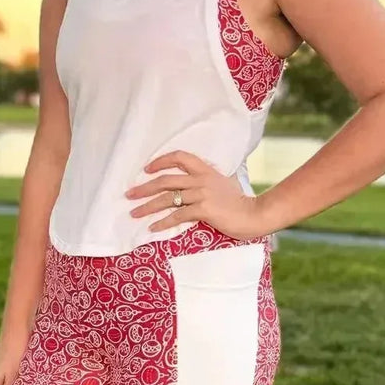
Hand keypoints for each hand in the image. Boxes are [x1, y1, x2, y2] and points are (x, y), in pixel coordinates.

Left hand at [124, 151, 265, 239]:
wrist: (255, 214)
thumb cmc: (240, 202)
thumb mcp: (224, 184)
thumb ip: (207, 182)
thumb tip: (190, 187)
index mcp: (206, 170)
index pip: (179, 157)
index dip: (161, 161)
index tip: (147, 170)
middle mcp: (201, 179)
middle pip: (166, 180)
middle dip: (145, 188)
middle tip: (130, 195)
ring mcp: (202, 194)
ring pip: (168, 198)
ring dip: (148, 206)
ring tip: (134, 213)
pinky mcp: (204, 210)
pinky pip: (177, 216)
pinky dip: (162, 222)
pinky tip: (152, 228)